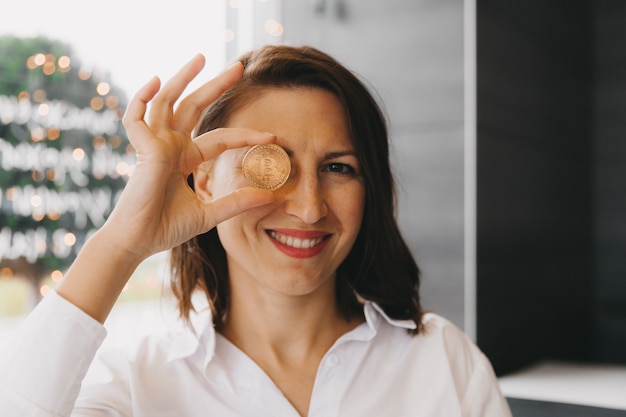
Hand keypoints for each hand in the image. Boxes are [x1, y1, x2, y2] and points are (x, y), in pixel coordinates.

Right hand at [106, 54, 275, 259]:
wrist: (140, 242)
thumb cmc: (167, 228)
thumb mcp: (210, 213)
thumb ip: (238, 202)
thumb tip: (272, 197)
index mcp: (186, 158)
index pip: (221, 138)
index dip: (247, 136)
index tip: (273, 137)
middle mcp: (171, 145)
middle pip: (195, 106)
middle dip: (216, 85)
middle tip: (239, 67)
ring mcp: (155, 144)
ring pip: (168, 101)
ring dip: (183, 78)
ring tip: (202, 57)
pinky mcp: (142, 148)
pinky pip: (136, 117)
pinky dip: (142, 97)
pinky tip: (157, 80)